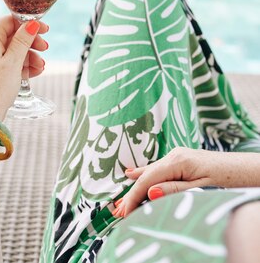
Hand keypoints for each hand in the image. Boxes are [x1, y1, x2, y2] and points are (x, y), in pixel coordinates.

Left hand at [0, 16, 48, 119]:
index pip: (10, 21)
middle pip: (11, 36)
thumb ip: (23, 40)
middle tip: (45, 49)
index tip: (45, 31)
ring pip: (10, 51)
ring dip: (28, 56)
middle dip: (30, 43)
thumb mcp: (14, 61)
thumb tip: (31, 23)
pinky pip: (5, 63)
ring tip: (41, 67)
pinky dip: (19, 66)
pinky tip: (33, 73)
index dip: (29, 24)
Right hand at [116, 147, 259, 216]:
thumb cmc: (229, 179)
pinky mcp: (181, 159)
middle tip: (119, 211)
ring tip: (122, 201)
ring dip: (137, 187)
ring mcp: (177, 155)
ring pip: (151, 172)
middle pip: (146, 176)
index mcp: (178, 161)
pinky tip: (131, 173)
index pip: (148, 180)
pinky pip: (158, 168)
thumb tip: (149, 192)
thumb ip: (174, 190)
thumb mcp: (201, 188)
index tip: (125, 212)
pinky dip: (145, 174)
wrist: (247, 168)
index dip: (134, 196)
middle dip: (132, 194)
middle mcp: (174, 155)